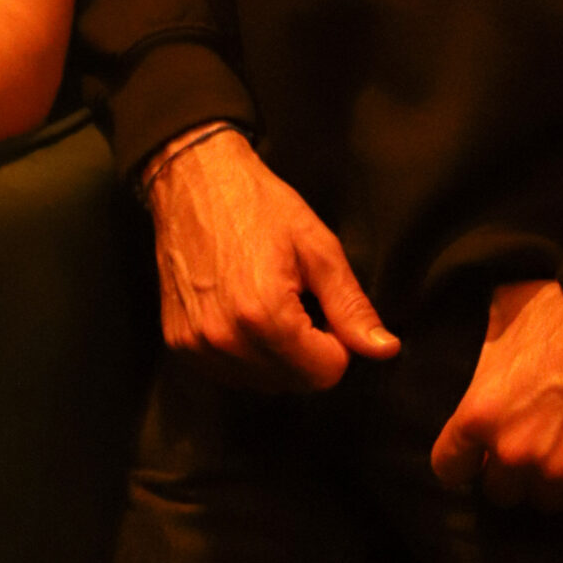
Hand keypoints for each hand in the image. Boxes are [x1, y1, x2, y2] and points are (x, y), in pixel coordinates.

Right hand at [146, 127, 398, 394]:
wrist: (193, 180)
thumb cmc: (255, 204)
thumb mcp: (318, 247)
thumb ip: (351, 306)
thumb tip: (384, 349)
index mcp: (265, 315)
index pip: (325, 373)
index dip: (335, 341)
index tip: (321, 305)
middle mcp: (226, 338)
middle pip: (294, 382)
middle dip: (306, 350)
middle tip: (295, 298)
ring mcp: (197, 344)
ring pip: (262, 382)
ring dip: (275, 355)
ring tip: (265, 300)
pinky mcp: (178, 342)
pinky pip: (228, 373)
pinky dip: (244, 352)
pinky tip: (240, 310)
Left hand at [430, 279, 562, 510]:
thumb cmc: (559, 311)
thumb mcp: (502, 317)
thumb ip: (487, 353)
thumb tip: (485, 354)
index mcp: (479, 414)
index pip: (449, 466)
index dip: (460, 461)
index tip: (472, 457)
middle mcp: (513, 451)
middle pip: (499, 493)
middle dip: (508, 473)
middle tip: (526, 448)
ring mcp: (559, 469)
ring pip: (545, 501)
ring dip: (550, 482)